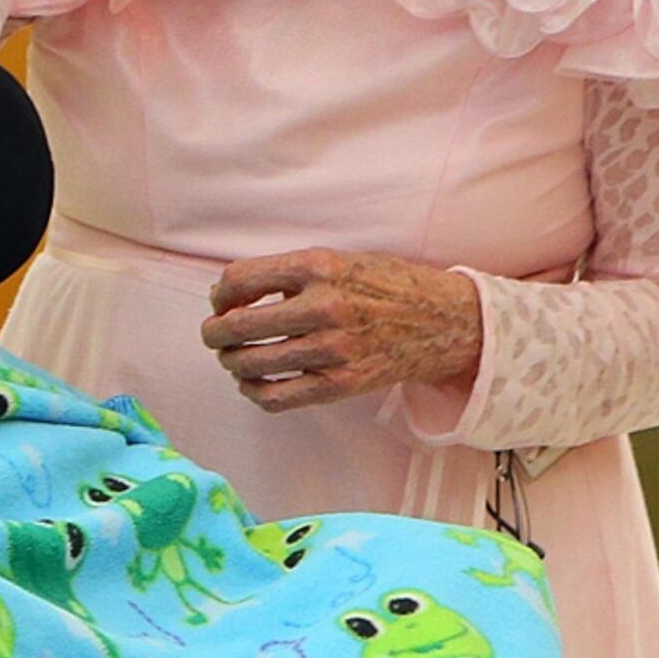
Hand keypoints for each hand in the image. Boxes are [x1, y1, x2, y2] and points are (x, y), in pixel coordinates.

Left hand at [203, 249, 482, 413]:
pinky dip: (253, 391)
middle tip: (215, 334)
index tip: (221, 302)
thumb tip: (226, 295)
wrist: (443, 321)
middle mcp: (325, 307)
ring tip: (234, 356)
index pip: (241, 279)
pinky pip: (276, 397)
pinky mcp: (340, 384)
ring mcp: (333, 349)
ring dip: (231, 361)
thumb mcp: (340, 260)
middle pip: (238, 325)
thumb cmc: (386, 286)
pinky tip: (252, 382)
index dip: (220, 293)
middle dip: (215, 332)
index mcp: (320, 267)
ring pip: (251, 363)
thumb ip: (288, 273)